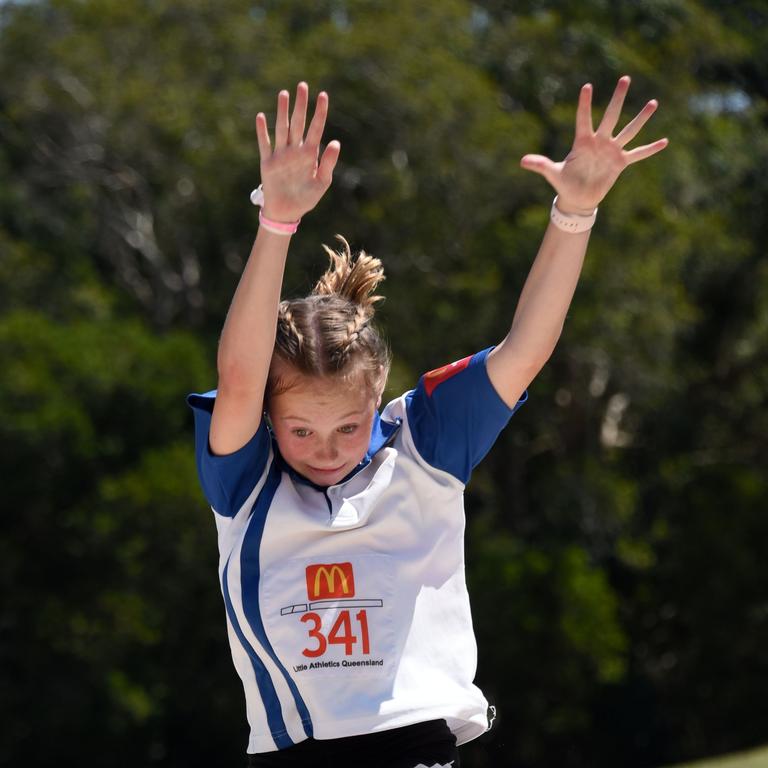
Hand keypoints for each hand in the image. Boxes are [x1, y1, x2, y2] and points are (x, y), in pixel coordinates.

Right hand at [255, 82, 340, 222]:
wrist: (287, 212)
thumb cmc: (306, 199)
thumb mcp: (321, 183)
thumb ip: (328, 163)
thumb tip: (336, 143)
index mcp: (310, 155)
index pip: (316, 129)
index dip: (320, 113)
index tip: (323, 95)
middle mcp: (295, 150)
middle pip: (298, 123)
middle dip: (301, 105)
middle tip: (302, 85)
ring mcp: (281, 155)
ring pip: (281, 128)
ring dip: (282, 111)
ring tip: (284, 94)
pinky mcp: (267, 163)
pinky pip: (265, 144)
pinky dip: (262, 132)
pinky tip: (261, 116)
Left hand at [520, 76, 667, 213]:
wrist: (577, 198)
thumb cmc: (564, 183)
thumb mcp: (552, 173)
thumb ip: (540, 164)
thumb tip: (521, 161)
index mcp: (582, 142)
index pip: (583, 119)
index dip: (584, 105)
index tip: (587, 86)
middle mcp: (599, 142)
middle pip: (611, 116)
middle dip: (617, 98)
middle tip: (625, 78)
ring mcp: (611, 151)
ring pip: (629, 131)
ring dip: (641, 118)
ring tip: (653, 102)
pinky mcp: (620, 163)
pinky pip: (638, 154)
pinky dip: (650, 149)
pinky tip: (664, 141)